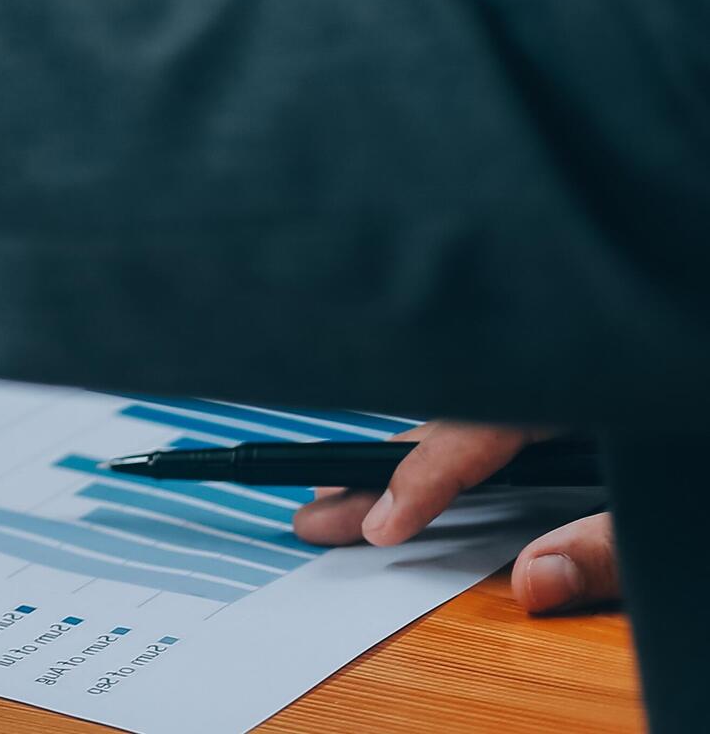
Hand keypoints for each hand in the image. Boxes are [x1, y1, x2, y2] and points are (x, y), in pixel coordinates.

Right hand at [290, 422, 618, 614]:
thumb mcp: (656, 513)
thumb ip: (606, 547)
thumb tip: (535, 582)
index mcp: (574, 395)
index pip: (476, 427)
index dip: (420, 476)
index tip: (378, 525)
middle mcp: (551, 392)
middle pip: (452, 423)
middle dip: (379, 473)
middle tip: (319, 514)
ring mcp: (554, 403)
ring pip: (464, 423)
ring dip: (402, 469)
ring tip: (344, 501)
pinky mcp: (562, 422)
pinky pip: (486, 433)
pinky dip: (442, 465)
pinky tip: (419, 494)